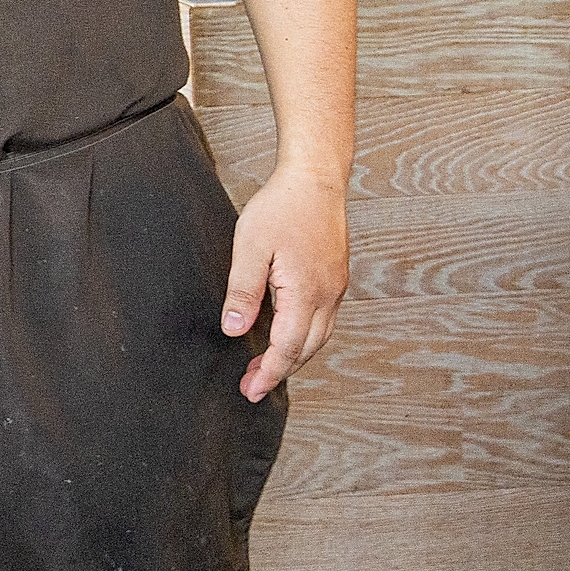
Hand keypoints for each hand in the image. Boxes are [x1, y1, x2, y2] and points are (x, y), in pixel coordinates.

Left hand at [222, 162, 346, 400]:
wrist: (316, 179)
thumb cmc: (281, 208)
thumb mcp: (250, 247)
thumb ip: (242, 292)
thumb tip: (234, 330)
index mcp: (306, 292)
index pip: (288, 347)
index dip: (269, 373)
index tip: (251, 391)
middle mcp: (328, 295)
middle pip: (307, 348)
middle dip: (280, 371)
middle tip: (252, 387)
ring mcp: (335, 287)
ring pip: (318, 336)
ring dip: (293, 355)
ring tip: (265, 367)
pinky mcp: (335, 278)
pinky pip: (322, 319)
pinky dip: (304, 336)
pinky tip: (285, 335)